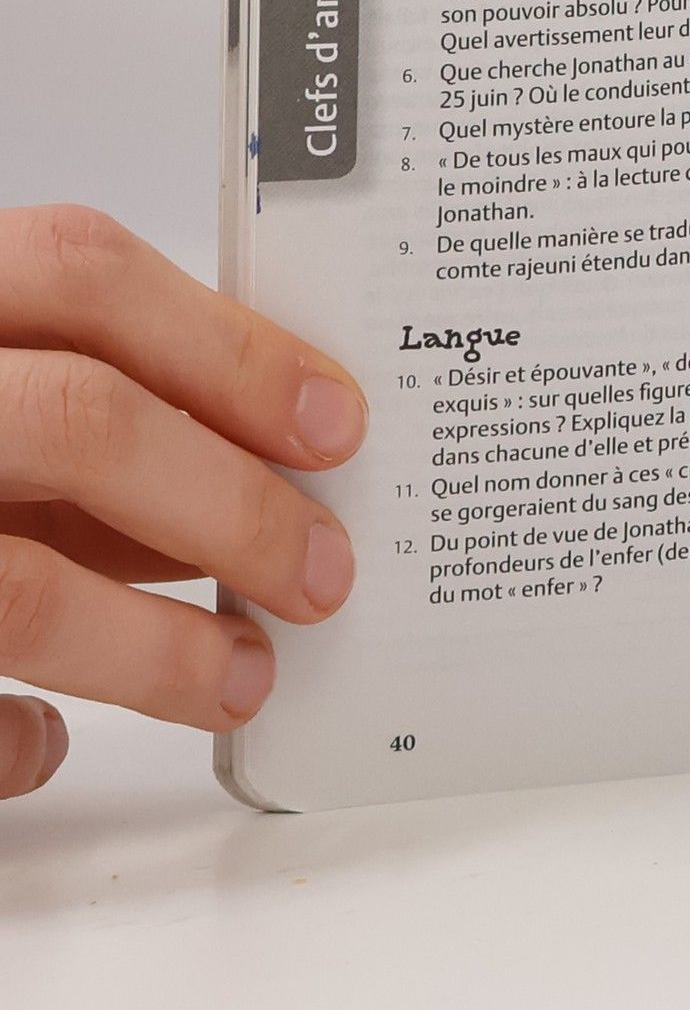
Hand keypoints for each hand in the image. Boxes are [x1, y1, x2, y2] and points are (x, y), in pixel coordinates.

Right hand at [0, 205, 363, 799]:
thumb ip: (71, 385)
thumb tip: (254, 444)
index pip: (82, 270)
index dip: (228, 346)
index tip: (334, 423)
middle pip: (81, 423)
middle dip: (230, 505)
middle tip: (322, 569)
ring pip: (13, 587)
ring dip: (153, 646)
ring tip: (241, 677)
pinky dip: (4, 735)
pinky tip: (45, 742)